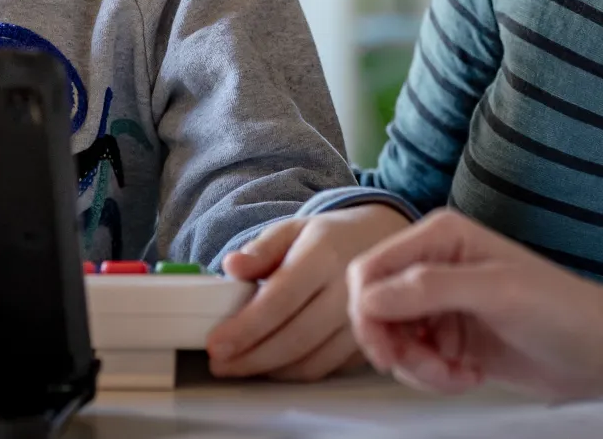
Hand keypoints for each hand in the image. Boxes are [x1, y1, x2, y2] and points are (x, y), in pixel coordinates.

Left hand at [205, 204, 412, 379]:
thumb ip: (262, 249)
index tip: (215, 344)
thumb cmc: (332, 238)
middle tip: (220, 364)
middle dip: (251, 358)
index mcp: (324, 255)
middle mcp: (348, 290)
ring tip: (240, 366)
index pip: (280, 299)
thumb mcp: (295, 229)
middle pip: (295, 338)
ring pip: (312, 361)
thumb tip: (231, 266)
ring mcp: (364, 320)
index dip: (246, 327)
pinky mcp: (370, 341)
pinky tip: (274, 365)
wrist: (386, 241)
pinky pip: (328, 368)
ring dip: (271, 371)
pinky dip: (296, 372)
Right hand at [347, 208, 602, 398]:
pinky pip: (415, 360)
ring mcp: (442, 303)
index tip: (389, 350)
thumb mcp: (495, 292)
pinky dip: (433, 376)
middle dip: (396, 347)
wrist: (601, 351)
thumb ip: (429, 288)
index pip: (371, 271)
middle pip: (375, 309)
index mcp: (440, 236)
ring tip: (457, 374)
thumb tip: (371, 298)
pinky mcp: (452, 337)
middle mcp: (435, 264)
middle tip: (430, 368)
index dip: (369, 313)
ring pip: (393, 340)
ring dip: (418, 367)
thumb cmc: (563, 310)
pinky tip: (467, 375)